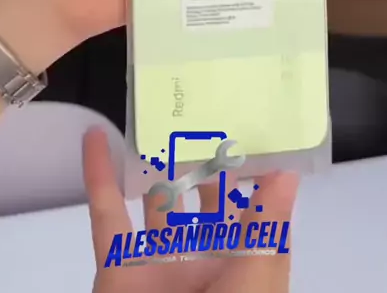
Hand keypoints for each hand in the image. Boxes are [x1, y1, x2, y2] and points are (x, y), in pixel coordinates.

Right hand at [83, 128, 298, 292]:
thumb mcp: (255, 280)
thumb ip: (268, 227)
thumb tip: (290, 174)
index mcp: (243, 266)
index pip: (252, 209)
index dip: (252, 170)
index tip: (249, 122)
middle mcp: (202, 261)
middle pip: (202, 201)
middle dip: (202, 162)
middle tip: (200, 110)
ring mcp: (157, 264)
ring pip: (154, 202)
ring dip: (152, 166)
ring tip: (156, 116)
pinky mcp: (116, 268)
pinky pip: (106, 215)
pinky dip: (98, 176)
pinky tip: (96, 138)